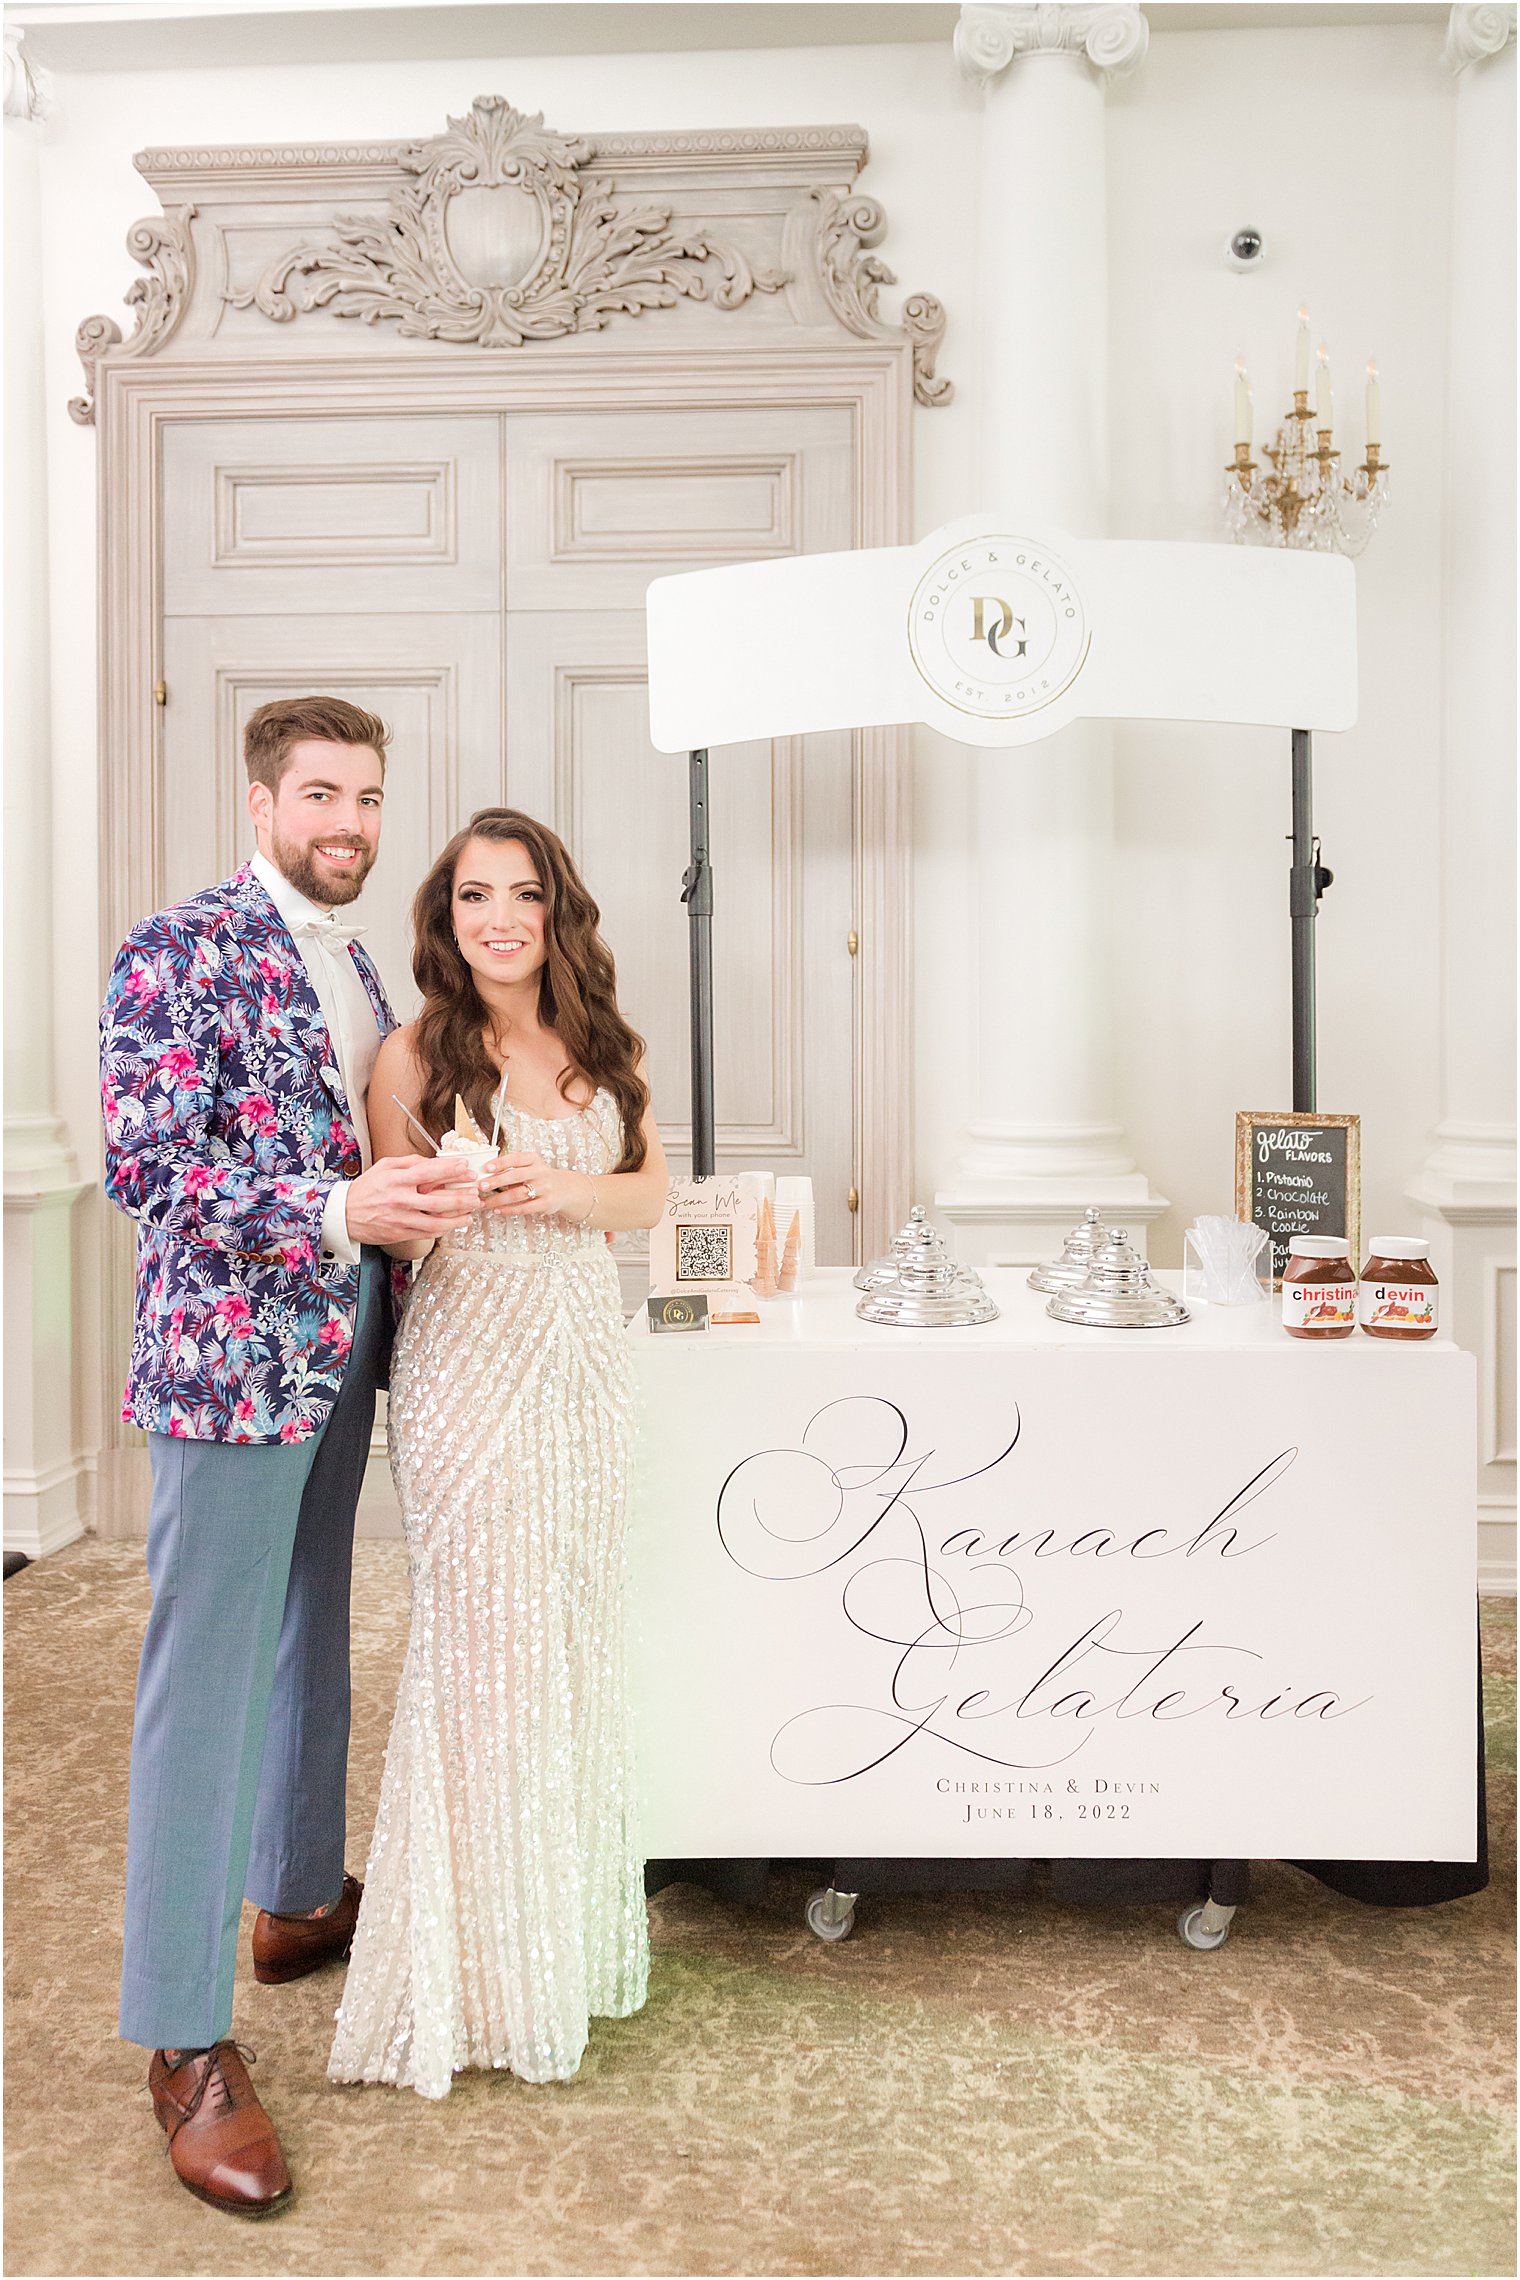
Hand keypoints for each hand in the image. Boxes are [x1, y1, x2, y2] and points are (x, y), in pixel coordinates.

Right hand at [343, 1151, 481, 1244]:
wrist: (344, 1215)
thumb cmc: (366, 1189)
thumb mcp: (384, 1167)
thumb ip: (409, 1162)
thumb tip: (432, 1161)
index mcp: (396, 1180)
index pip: (429, 1173)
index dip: (450, 1170)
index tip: (466, 1168)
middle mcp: (400, 1200)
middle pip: (438, 1200)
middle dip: (462, 1197)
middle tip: (476, 1193)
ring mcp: (401, 1219)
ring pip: (436, 1221)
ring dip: (458, 1218)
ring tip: (472, 1213)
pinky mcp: (400, 1233)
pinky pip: (427, 1233)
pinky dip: (444, 1229)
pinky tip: (454, 1224)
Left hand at [476, 1150, 592, 1222]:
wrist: (564, 1189)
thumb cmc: (540, 1177)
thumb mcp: (530, 1167)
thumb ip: (512, 1169)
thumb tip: (485, 1175)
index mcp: (534, 1160)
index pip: (516, 1158)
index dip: (500, 1162)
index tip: (486, 1167)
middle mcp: (540, 1172)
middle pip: (515, 1176)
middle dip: (496, 1181)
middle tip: (481, 1186)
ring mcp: (544, 1188)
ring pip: (517, 1194)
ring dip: (498, 1199)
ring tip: (484, 1203)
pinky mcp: (545, 1203)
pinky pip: (524, 1208)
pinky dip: (509, 1210)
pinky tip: (498, 1210)